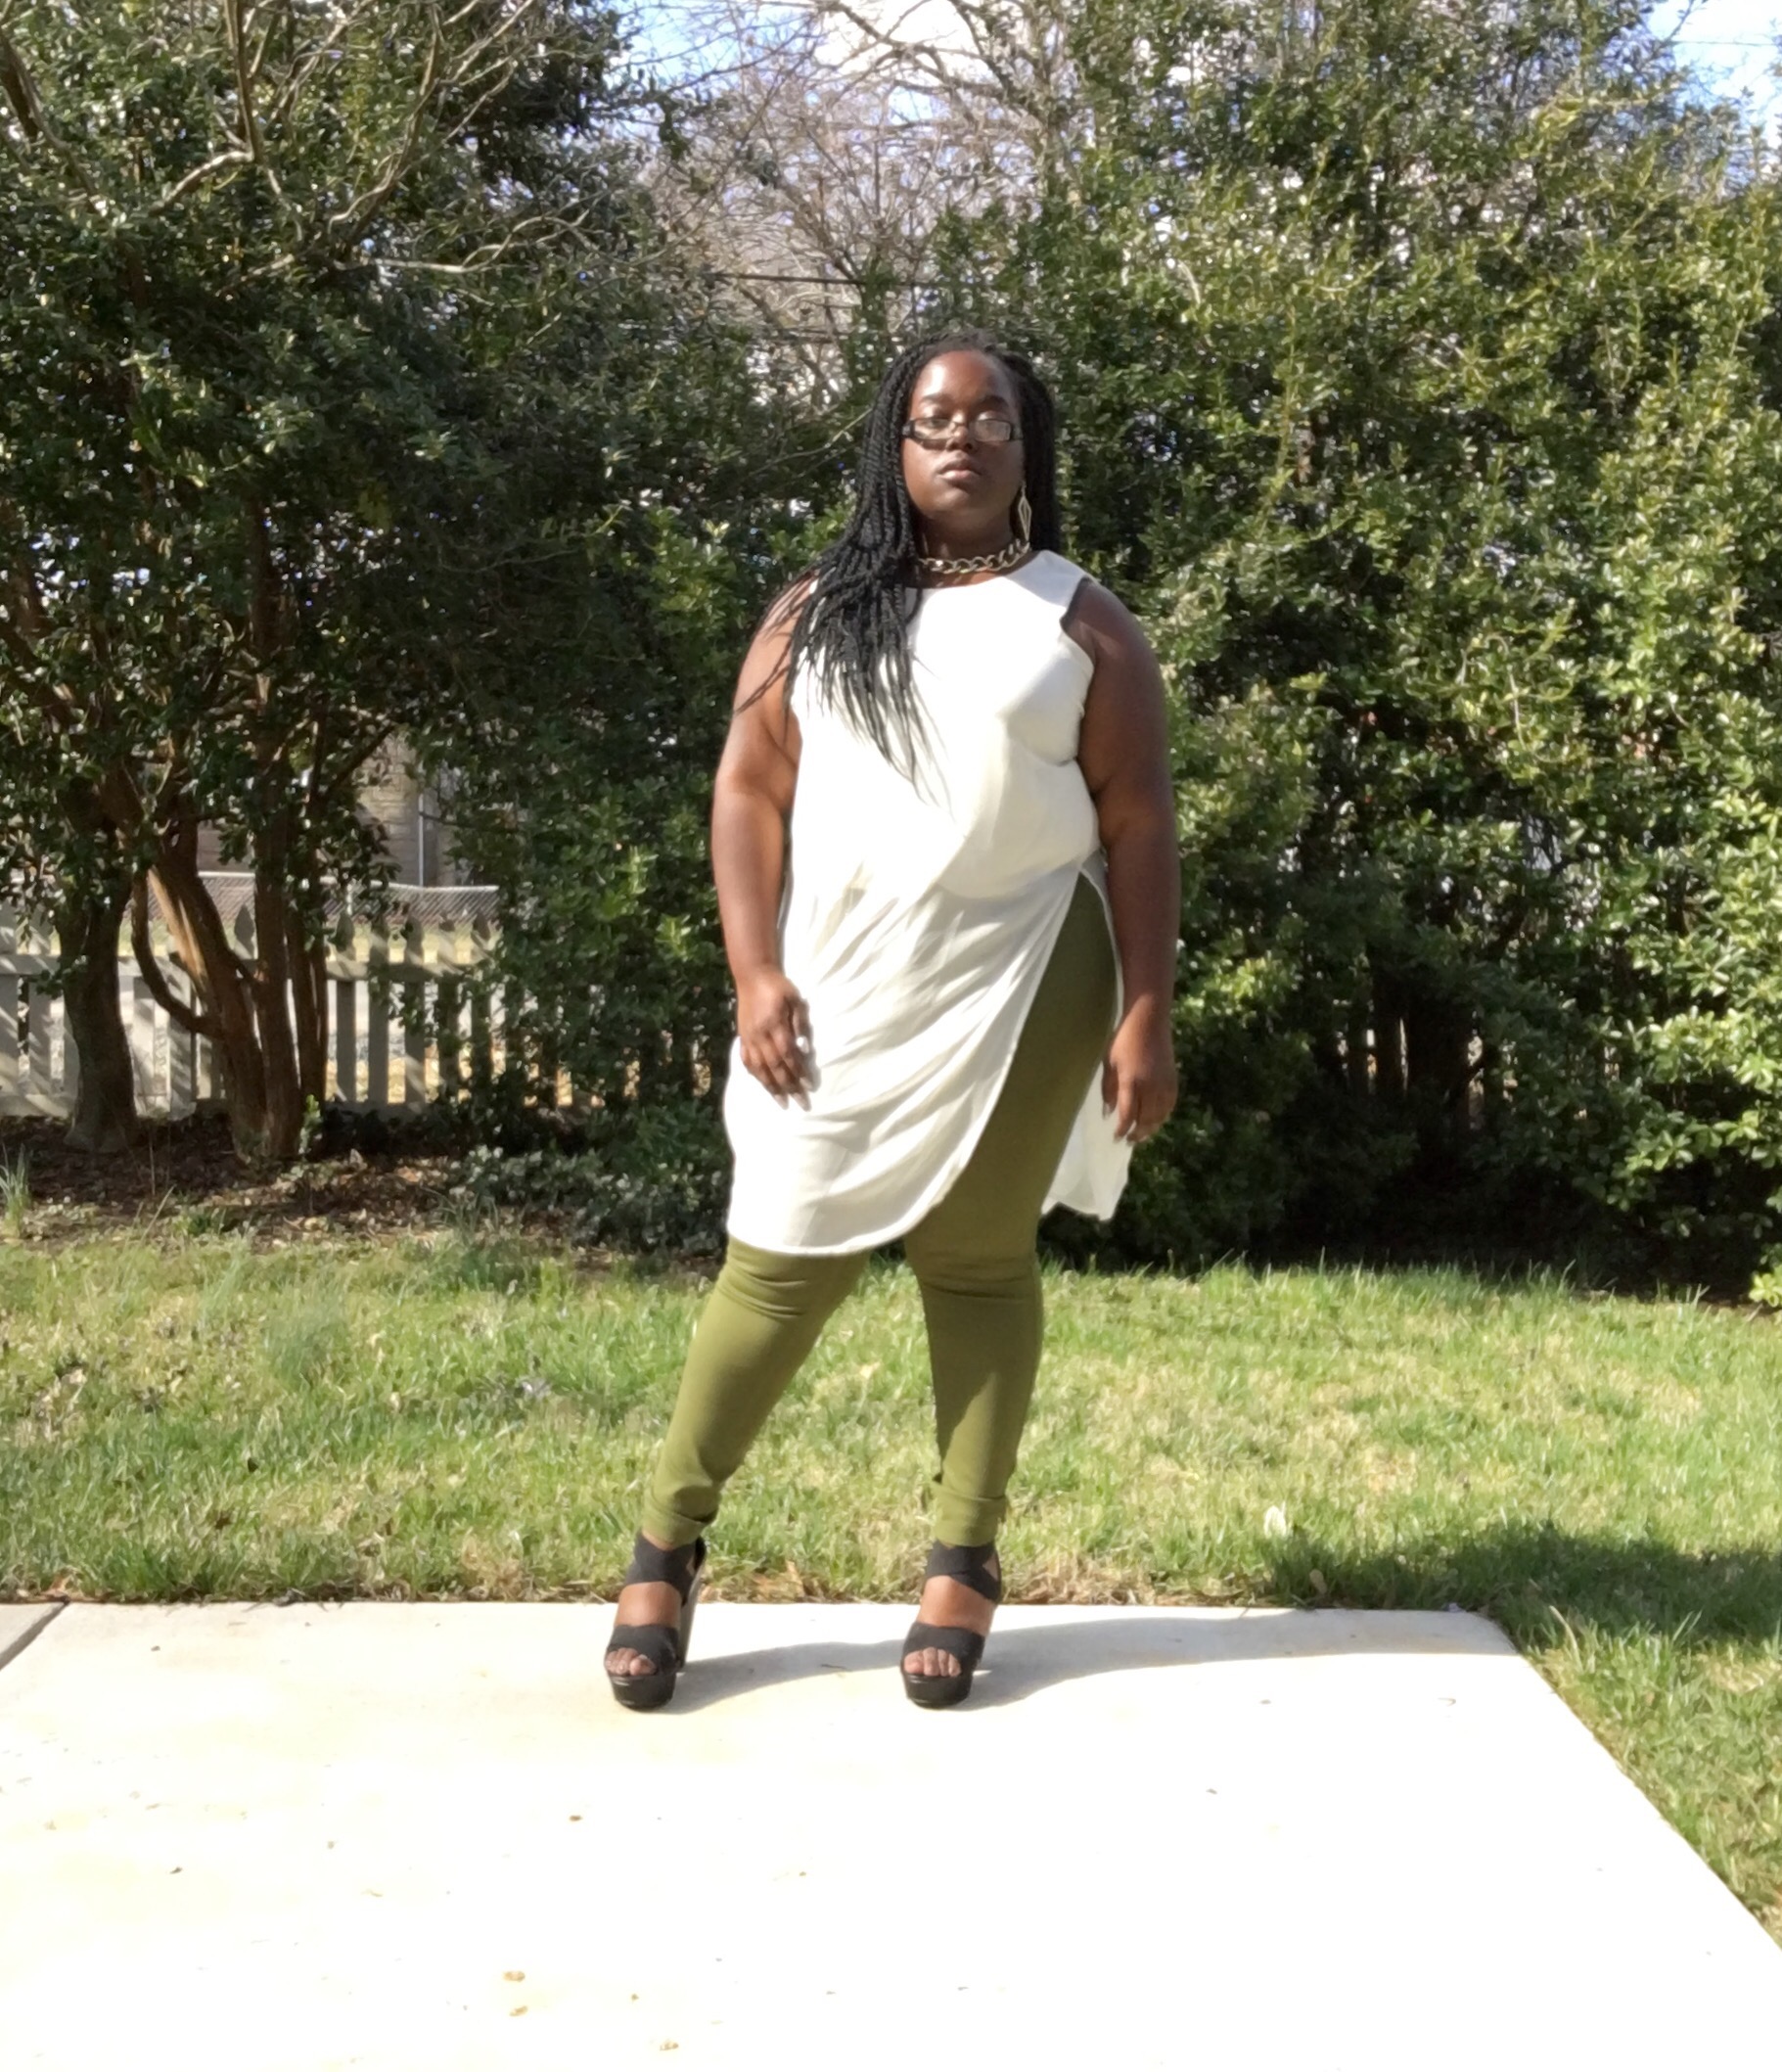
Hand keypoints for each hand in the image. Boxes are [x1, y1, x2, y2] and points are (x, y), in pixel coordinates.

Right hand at [736, 965, 811, 1107]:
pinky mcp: (742, 1037)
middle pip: (775, 1066)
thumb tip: (806, 1048)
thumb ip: (801, 1023)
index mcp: (774, 1025)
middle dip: (789, 1086)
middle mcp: (760, 1035)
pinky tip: (763, 1085)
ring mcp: (749, 1038)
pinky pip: (747, 1061)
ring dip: (772, 1087)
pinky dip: (755, 1075)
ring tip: (782, 1102)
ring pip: (760, 1068)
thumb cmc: (778, 987)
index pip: (788, 1055)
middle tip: (801, 1103)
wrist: (752, 976)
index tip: (809, 1086)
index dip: (799, 1072)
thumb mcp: (795, 999)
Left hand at [1101, 1002, 1176, 1144]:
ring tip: (1141, 1134)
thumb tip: (1108, 1113)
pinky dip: (1163, 1116)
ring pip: (1160, 1115)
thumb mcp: (1109, 1063)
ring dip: (1150, 1128)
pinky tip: (1156, 1119)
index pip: (1127, 1115)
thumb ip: (1108, 1089)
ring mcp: (1164, 1084)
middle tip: (1128, 1140)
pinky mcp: (1173, 1080)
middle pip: (1146, 1119)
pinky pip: (1170, 1105)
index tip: (1115, 1137)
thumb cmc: (1123, 1039)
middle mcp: (1150, 1087)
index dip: (1122, 1129)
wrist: (1149, 1020)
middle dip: (1137, 1133)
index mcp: (1131, 1083)